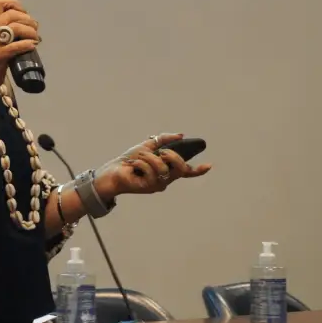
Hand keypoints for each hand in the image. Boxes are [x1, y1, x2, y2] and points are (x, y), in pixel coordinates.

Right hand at [0, 0, 39, 98]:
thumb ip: (1, 32)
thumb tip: (23, 27)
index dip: (16, 4)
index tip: (25, 14)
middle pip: (12, 14)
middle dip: (28, 20)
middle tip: (35, 28)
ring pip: (16, 27)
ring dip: (30, 32)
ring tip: (36, 38)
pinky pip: (16, 46)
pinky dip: (27, 45)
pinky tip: (33, 46)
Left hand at [93, 133, 212, 198]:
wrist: (112, 171)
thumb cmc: (129, 161)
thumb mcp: (147, 146)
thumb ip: (163, 140)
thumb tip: (181, 135)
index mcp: (167, 170)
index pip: (186, 172)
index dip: (198, 170)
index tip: (209, 165)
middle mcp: (165, 180)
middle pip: (180, 168)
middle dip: (172, 155)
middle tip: (159, 151)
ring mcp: (157, 185)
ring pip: (163, 167)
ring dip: (148, 157)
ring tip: (138, 158)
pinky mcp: (147, 187)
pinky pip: (149, 170)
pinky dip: (140, 163)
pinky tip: (132, 166)